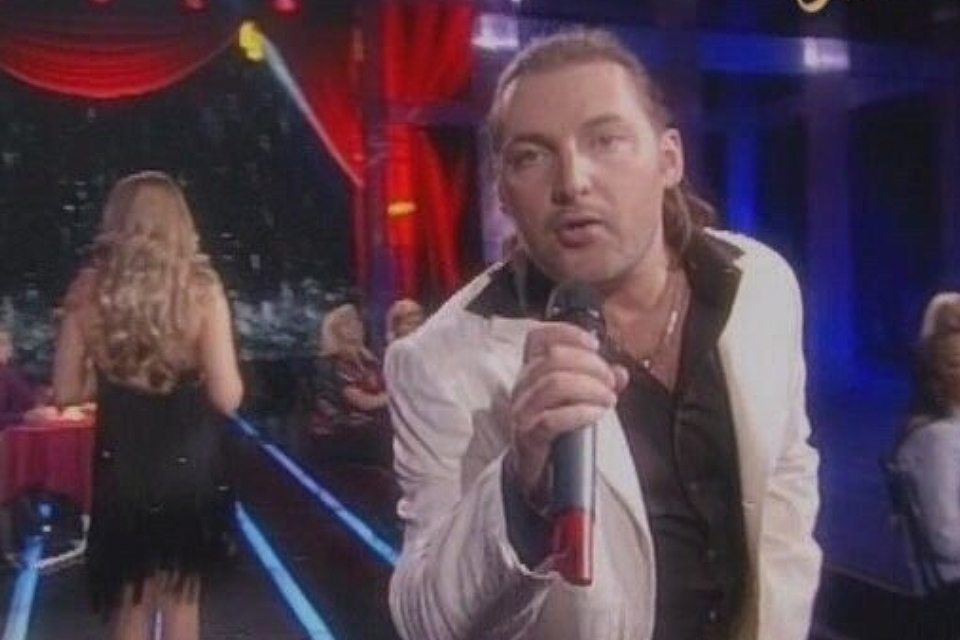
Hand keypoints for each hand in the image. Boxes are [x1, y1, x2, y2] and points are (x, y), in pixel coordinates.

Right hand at [508, 322, 627, 504]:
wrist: (537, 475)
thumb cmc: (557, 433)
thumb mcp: (578, 401)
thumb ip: (599, 383)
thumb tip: (621, 372)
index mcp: (531, 373)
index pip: (538, 338)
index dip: (567, 333)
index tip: (595, 345)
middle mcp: (522, 387)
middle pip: (553, 358)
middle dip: (590, 365)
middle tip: (610, 382)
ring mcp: (522, 412)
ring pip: (554, 384)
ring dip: (589, 387)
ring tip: (607, 399)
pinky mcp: (527, 437)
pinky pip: (552, 419)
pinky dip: (580, 412)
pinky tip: (596, 415)